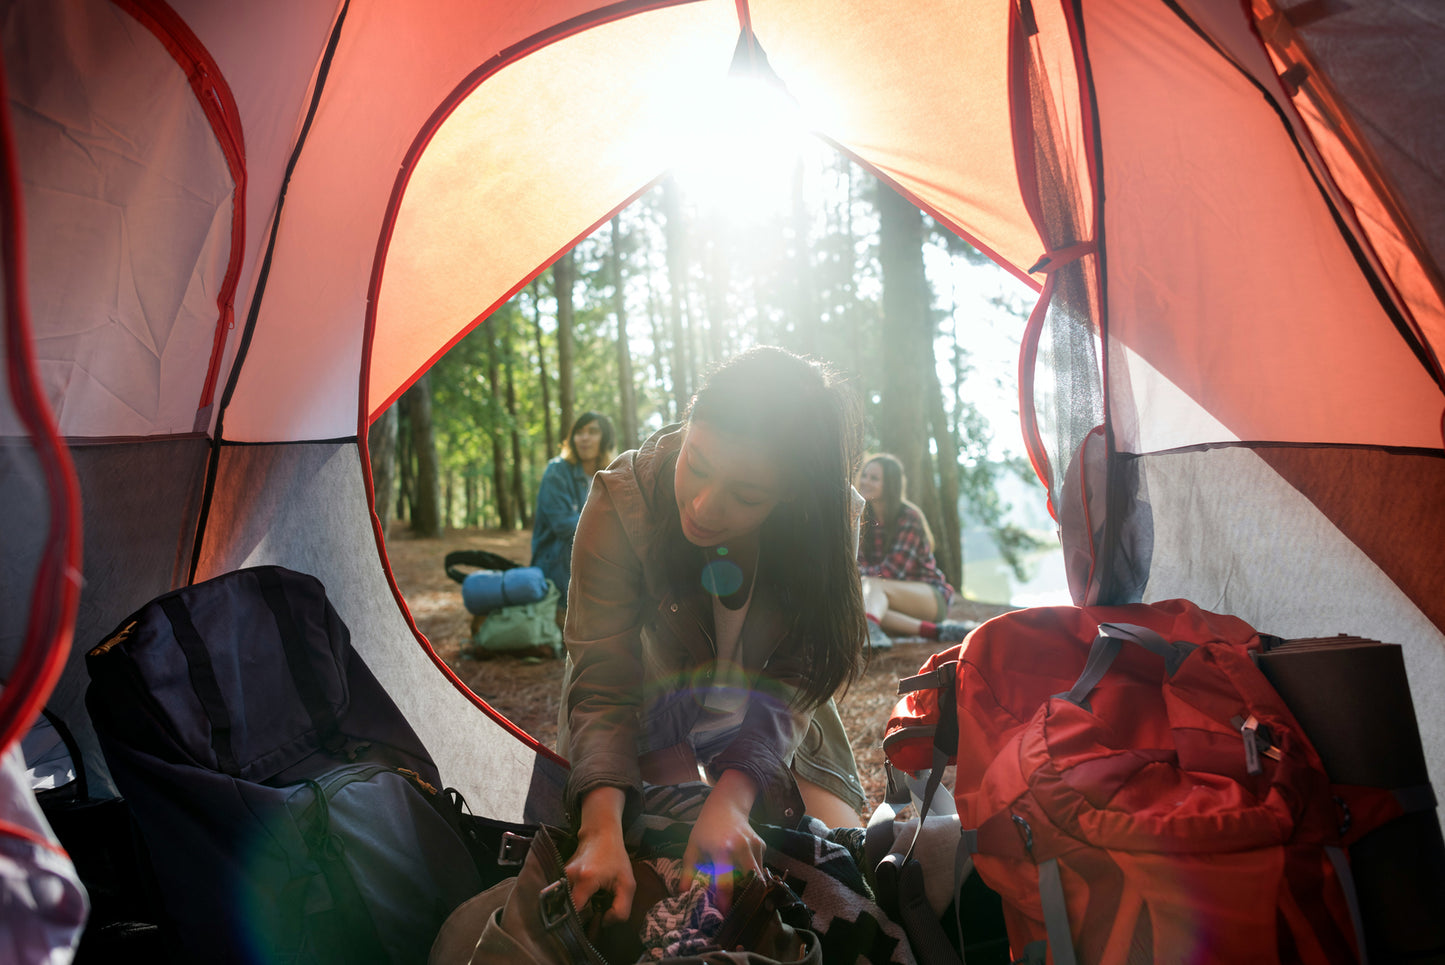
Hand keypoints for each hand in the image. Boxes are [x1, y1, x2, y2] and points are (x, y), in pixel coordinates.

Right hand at [566, 788, 634, 923]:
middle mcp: (568, 877)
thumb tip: (604, 923)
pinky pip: (562, 894)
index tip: (594, 923)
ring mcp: (560, 875)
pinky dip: (571, 900)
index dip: (583, 924)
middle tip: (592, 914)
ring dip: (574, 908)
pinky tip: (583, 897)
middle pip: (566, 909)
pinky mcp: (559, 875)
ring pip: (562, 902)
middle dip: (578, 918)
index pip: (575, 913)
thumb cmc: (616, 858)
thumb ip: (621, 910)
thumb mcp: (627, 884)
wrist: (600, 833)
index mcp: (585, 880)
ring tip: (588, 904)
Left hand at [681, 769, 765, 910]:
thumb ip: (687, 873)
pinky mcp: (762, 845)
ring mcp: (754, 846)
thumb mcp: (692, 849)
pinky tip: (741, 870)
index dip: (725, 902)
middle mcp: (741, 848)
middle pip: (749, 882)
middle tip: (734, 907)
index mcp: (722, 850)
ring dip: (749, 886)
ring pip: (757, 876)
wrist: (725, 806)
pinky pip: (759, 866)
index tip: (723, 916)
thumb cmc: (705, 829)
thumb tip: (681, 896)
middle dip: (743, 896)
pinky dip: (752, 873)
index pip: (726, 883)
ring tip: (737, 890)